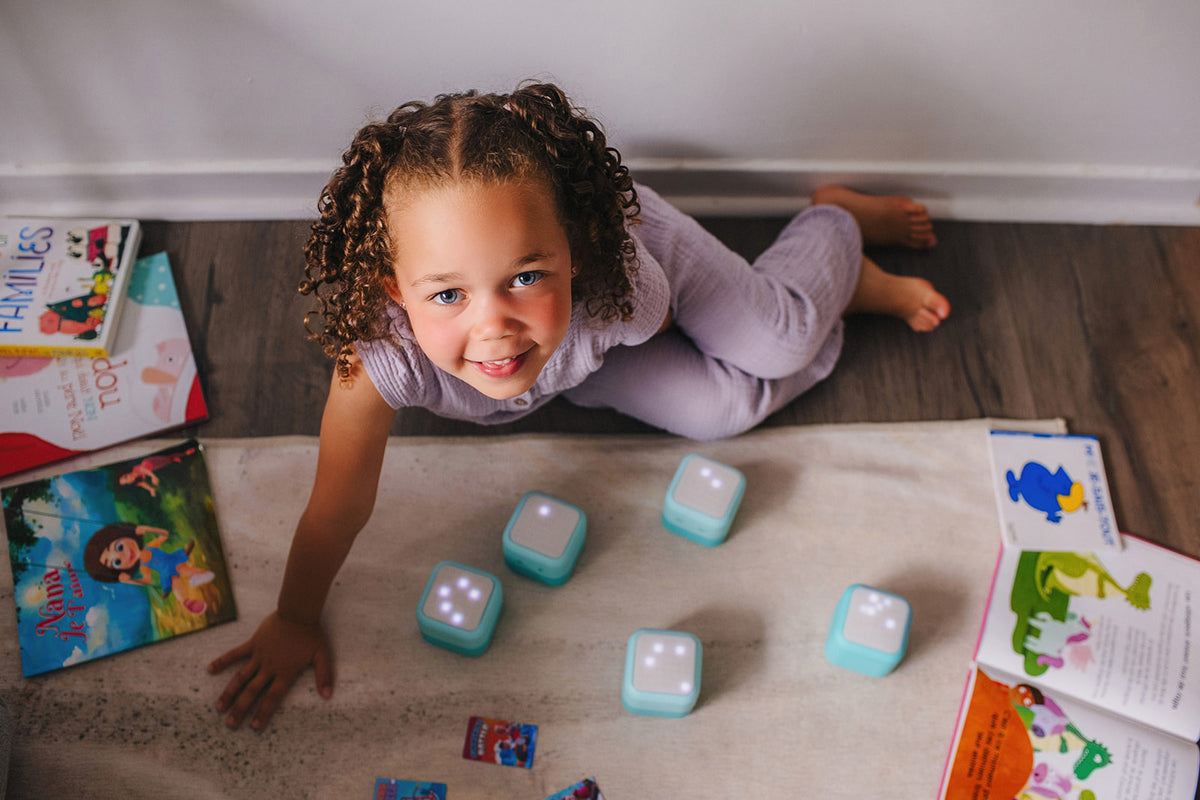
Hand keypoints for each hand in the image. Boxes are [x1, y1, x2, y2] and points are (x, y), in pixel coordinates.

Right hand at [208, 611, 332, 730]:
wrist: (298, 611)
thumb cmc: (310, 633)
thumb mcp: (322, 655)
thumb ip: (324, 676)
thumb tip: (328, 696)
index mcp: (285, 672)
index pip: (272, 698)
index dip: (263, 712)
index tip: (255, 727)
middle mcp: (269, 667)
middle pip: (252, 692)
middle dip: (241, 709)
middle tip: (230, 725)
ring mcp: (259, 655)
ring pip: (240, 678)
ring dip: (229, 693)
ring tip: (219, 708)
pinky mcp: (253, 643)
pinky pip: (235, 654)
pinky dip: (222, 661)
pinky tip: (210, 669)